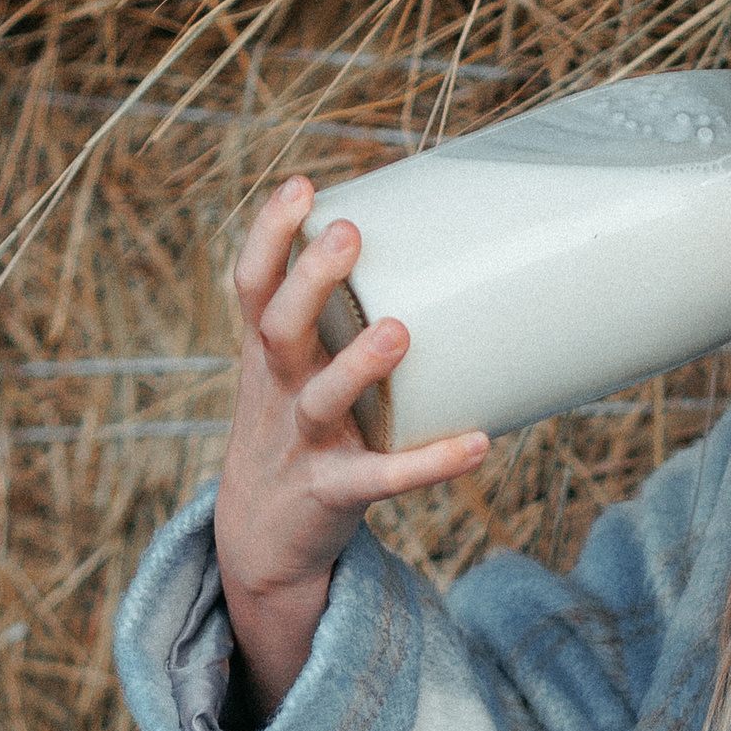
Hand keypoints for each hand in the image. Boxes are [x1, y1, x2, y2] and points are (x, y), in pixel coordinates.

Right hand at [212, 175, 487, 719]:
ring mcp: (300, 445)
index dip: (269, 236)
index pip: (252, 286)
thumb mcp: (294, 377)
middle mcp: (275, 394)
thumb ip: (336, 325)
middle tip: (349, 232)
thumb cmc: (295, 437)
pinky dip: (429, 463)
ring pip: (322, 400)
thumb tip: (438, 255)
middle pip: (279, 328)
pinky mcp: (331, 495)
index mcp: (266, 358)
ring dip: (357, 365)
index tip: (300, 185)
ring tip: (399, 332)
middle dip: (309, 280)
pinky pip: (382, 480)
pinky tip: (478, 443)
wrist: (257, 544)